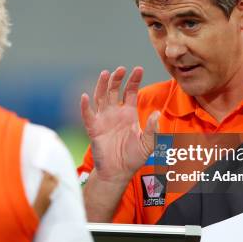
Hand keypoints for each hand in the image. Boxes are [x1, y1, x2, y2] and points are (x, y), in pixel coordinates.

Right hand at [80, 66, 159, 182]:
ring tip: (105, 74)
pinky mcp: (93, 128)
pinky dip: (85, 106)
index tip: (138, 69)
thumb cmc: (133, 157)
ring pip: (101, 97)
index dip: (134, 80)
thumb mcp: (148, 143)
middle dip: (117, 78)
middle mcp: (115, 113)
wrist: (118, 172)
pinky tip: (85, 97)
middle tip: (121, 69)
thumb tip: (157, 113)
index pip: (131, 91)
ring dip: (102, 85)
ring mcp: (103, 119)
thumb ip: (153, 129)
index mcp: (129, 113)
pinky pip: (88, 115)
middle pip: (114, 90)